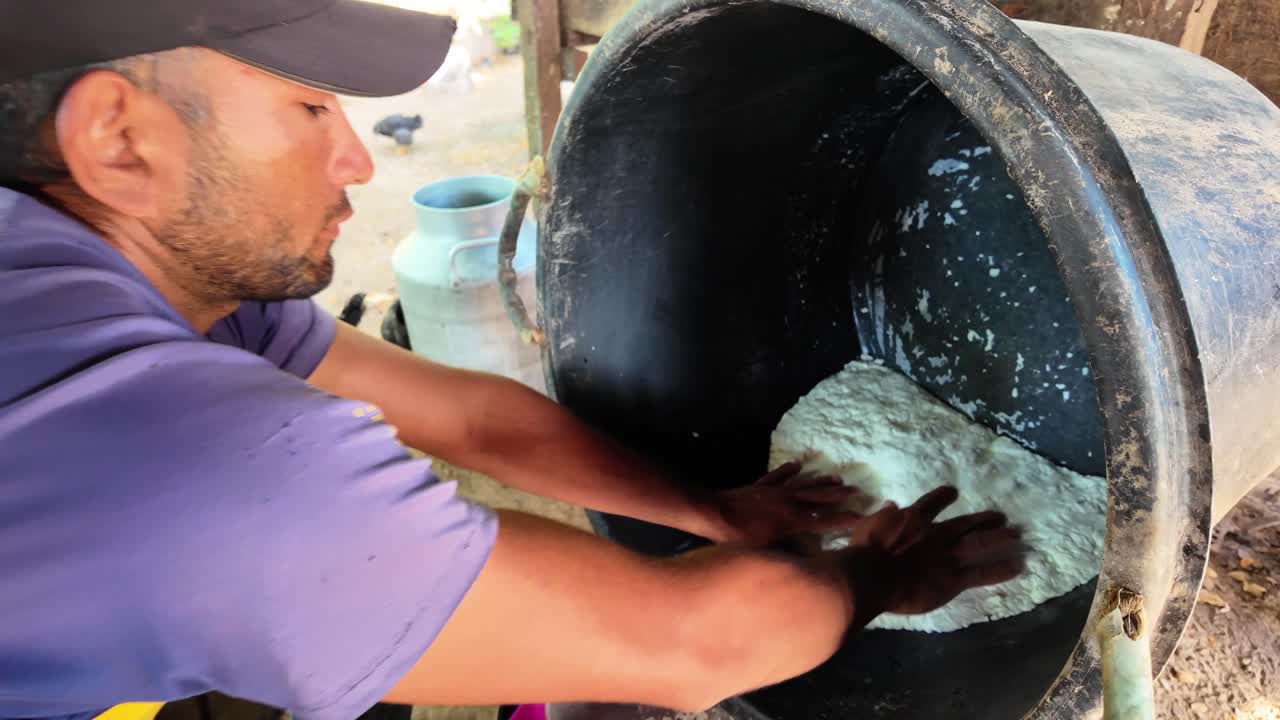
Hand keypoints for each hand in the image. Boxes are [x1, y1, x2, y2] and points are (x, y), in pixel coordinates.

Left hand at [701, 461, 863, 545]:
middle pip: (818, 497)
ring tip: (837, 477)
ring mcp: (774, 491)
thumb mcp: (767, 552)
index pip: (824, 520)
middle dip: (838, 495)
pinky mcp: (759, 485)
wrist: (713, 513)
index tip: (861, 515)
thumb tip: (810, 561)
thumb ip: (790, 554)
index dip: (844, 519)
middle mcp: (788, 501)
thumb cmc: (739, 537)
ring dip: (820, 481)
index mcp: (792, 520)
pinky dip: (789, 470)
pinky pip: (778, 476)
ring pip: (803, 484)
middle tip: (856, 490)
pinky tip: (798, 464)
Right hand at [842, 486, 1025, 621]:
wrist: (872, 574)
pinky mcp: (952, 578)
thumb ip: (882, 517)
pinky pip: (980, 573)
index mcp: (912, 521)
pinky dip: (999, 569)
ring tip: (1015, 534)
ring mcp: (946, 556)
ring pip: (977, 544)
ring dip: (997, 538)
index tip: (953, 491)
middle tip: (1000, 516)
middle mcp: (934, 534)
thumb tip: (890, 506)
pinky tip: (1016, 566)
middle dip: (982, 520)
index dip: (942, 497)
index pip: (929, 504)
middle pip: (963, 524)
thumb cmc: (864, 552)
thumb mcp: (867, 526)